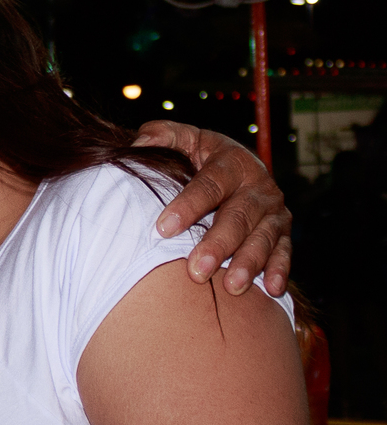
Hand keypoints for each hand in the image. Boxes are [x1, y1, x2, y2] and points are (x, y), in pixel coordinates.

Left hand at [133, 120, 290, 295]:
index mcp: (232, 161)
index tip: (163, 228)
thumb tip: (141, 142)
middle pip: (238, 217)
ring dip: (249, 263)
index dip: (187, 206)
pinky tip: (272, 289)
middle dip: (218, 245)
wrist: (237, 163)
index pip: (209, 185)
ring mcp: (273, 210)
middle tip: (196, 270)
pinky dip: (280, 270)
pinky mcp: (283, 230)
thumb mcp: (182, 137)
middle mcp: (258, 185)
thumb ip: (161, 135)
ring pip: (263, 238)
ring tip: (232, 286)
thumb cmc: (199, 154)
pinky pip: (284, 251)